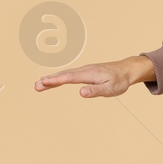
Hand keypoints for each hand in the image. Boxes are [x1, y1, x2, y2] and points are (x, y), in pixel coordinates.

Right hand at [32, 56, 148, 97]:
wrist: (126, 70)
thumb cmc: (119, 81)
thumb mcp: (110, 89)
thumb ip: (95, 91)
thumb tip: (80, 93)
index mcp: (89, 74)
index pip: (69, 77)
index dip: (56, 80)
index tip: (44, 82)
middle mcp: (84, 70)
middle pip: (63, 75)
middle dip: (49, 80)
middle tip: (36, 86)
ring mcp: (83, 70)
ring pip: (65, 74)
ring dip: (51, 79)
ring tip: (39, 85)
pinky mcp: (84, 72)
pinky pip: (68, 75)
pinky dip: (58, 78)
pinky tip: (52, 81)